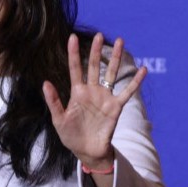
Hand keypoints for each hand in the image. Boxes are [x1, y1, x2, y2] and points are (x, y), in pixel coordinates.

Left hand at [42, 33, 147, 170]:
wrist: (87, 151)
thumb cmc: (71, 136)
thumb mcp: (59, 119)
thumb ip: (54, 101)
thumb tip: (45, 83)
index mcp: (77, 92)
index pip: (75, 68)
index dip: (73, 53)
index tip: (72, 37)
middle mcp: (92, 91)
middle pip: (94, 66)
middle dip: (96, 50)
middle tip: (98, 35)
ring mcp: (105, 97)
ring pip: (111, 73)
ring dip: (116, 58)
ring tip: (120, 41)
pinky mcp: (116, 107)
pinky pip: (128, 92)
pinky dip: (136, 81)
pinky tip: (143, 70)